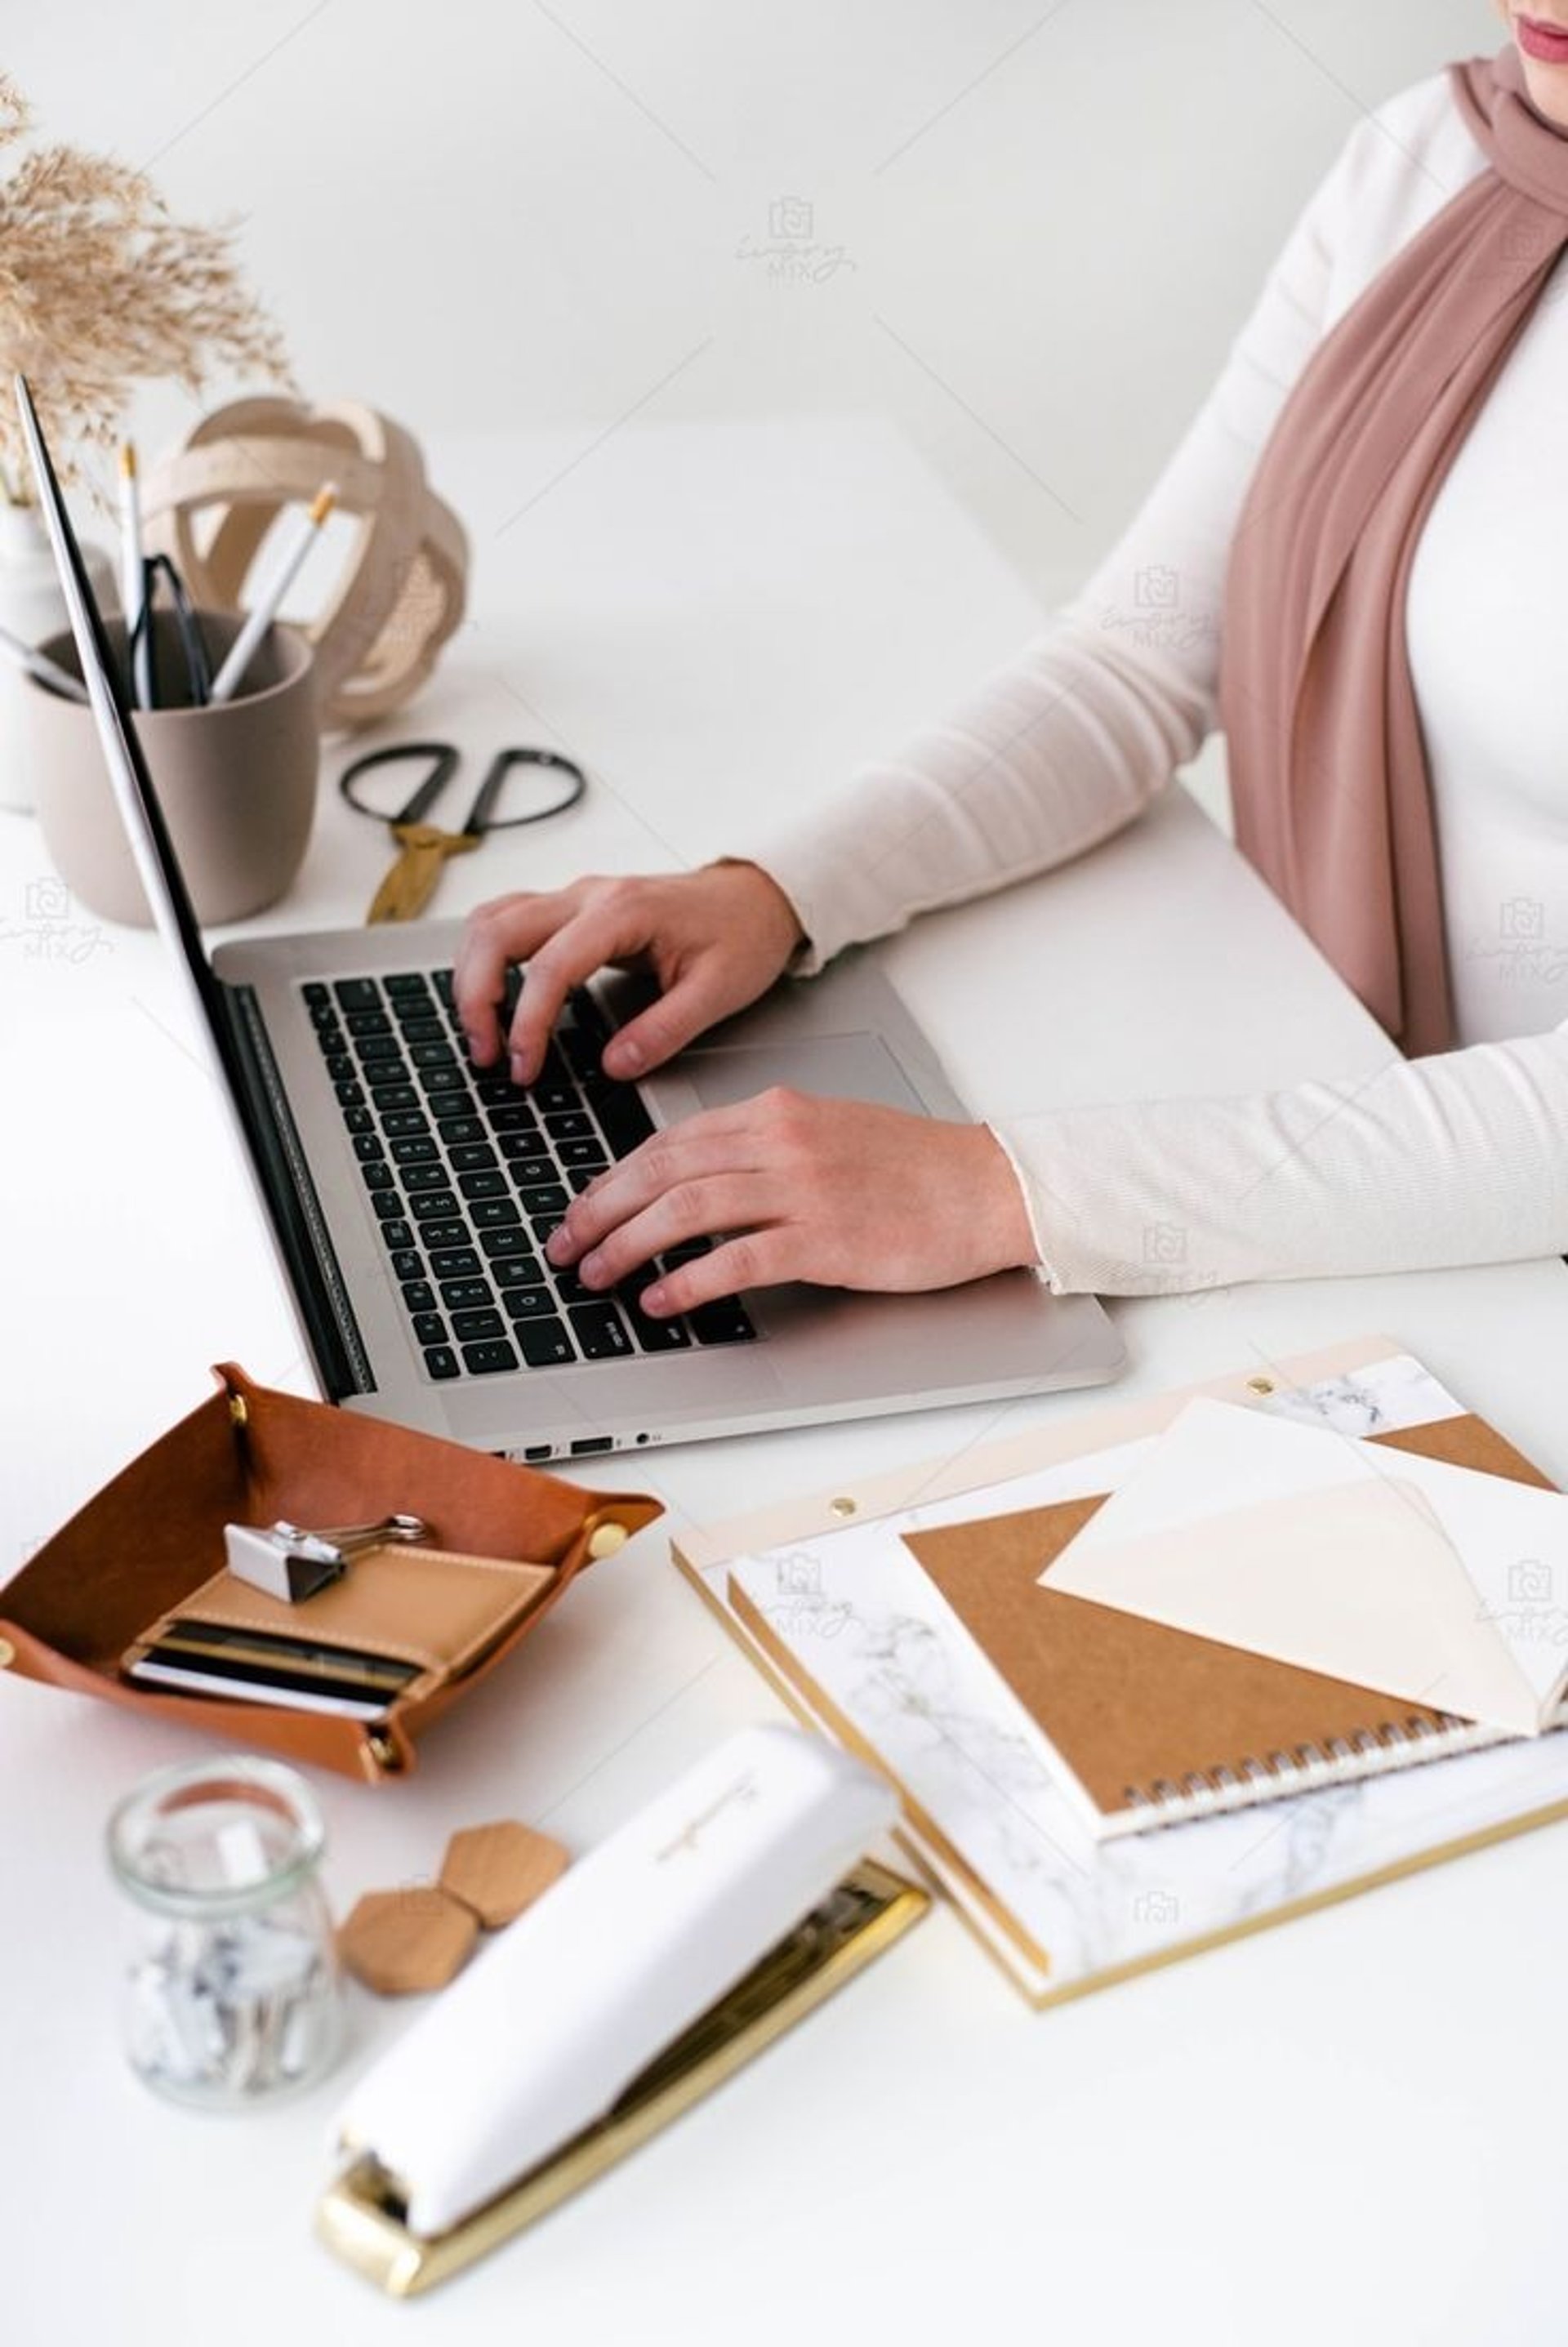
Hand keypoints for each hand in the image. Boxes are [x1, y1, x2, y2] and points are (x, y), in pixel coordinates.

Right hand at [453, 863, 804, 1083]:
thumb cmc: (742, 934)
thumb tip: (615, 1066)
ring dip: (471, 975)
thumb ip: (665, 1030)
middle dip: (476, 996)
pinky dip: (486, 959)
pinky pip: (506, 921)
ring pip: (491, 921)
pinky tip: (491, 998)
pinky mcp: (572, 909)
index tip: (523, 1068)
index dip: (527, 1022)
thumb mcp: (719, 991)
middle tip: (486, 1055)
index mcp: (624, 912)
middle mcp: (589, 895)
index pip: (550, 966)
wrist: (758, 896)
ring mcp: (575, 897)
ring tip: (481, 1034)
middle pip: (497, 931)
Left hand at [545, 1089, 1037, 1312]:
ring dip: (629, 1245)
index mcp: (777, 1111)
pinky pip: (736, 1259)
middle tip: (566, 1243)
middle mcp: (781, 1141)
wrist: (989, 1186)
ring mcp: (802, 1189)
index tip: (585, 1207)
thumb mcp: (829, 1132)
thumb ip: (764, 1147)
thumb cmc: (917, 1167)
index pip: (672, 1140)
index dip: (616, 1177)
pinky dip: (687, 1280)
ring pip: (687, 1209)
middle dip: (602, 1209)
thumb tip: (698, 1177)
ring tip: (598, 1274)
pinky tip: (661, 1301)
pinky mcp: (825, 1238)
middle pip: (663, 1169)